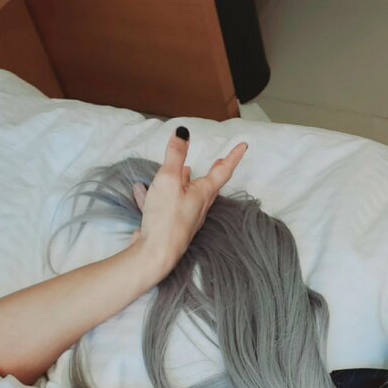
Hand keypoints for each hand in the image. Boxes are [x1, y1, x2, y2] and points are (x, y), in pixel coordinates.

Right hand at [129, 128, 247, 274]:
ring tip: (186, 172)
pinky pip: (166, 206)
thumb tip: (183, 133)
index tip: (244, 145)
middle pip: (209, 186)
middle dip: (215, 171)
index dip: (233, 156)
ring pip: (189, 195)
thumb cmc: (166, 218)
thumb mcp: (169, 179)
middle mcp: (198, 207)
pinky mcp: (170, 227)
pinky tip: (143, 191)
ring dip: (188, 181)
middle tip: (221, 161)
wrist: (155, 254)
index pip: (222, 171)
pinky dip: (158, 195)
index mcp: (203, 194)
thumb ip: (175, 156)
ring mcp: (185, 219)